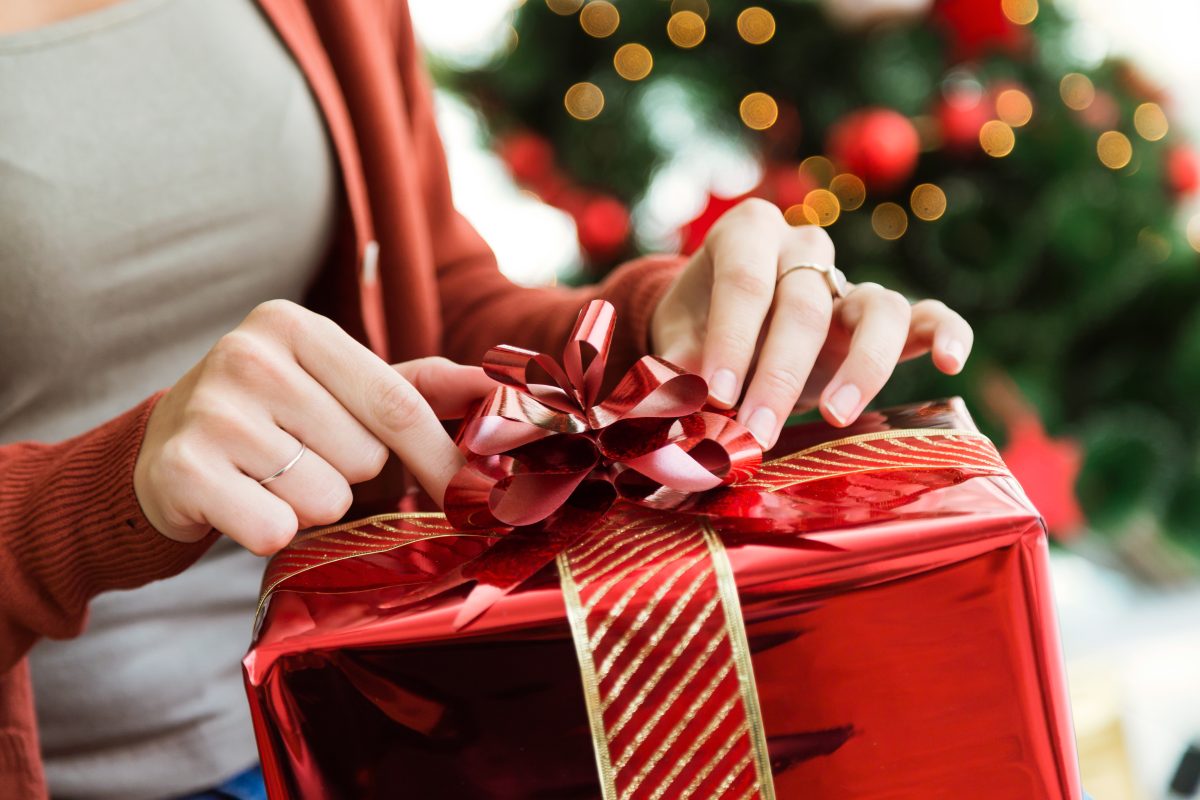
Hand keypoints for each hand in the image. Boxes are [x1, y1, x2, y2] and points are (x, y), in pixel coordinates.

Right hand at [133, 300, 495, 554]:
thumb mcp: (338, 388)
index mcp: (293, 325)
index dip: (441, 457)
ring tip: (269, 478)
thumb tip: (496, 391)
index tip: (474, 494)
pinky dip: (270, 531)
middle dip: (350, 475)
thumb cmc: (273, 419)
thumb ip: (417, 388)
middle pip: (365, 457)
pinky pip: (276, 529)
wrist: (162, 455)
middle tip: (303, 458)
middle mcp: (247, 355)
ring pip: (326, 498)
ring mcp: (211, 411)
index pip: (396, 402)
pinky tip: (241, 501)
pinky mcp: (183, 470)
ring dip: (309, 505)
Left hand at [651, 199, 972, 447]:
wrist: (722, 327)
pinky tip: (951, 364)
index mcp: (746, 233)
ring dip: (860, 366)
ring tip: (834, 415)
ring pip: (877, 307)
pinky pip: (930, 316)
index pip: (744, 282)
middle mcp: (804, 246)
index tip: (715, 395)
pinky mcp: (887, 318)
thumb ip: (678, 368)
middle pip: (804, 304)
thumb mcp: (676, 339)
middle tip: (756, 431)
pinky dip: (948, 334)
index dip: (731, 339)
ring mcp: (850, 281)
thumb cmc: (697, 329)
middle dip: (778, 374)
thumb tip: (679, 407)